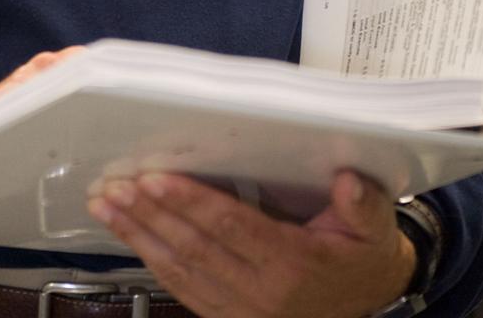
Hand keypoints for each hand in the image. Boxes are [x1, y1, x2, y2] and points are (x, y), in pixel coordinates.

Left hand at [87, 169, 415, 317]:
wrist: (368, 303)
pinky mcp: (229, 317)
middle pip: (197, 248)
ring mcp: (242, 310)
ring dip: (140, 236)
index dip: (192, 202)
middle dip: (151, 215)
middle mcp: (262, 292)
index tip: (156, 178)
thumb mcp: (375, 228)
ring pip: (181, 270)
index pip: (232, 227)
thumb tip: (346, 180)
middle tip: (116, 184)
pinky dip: (152, 262)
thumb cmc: (363, 255)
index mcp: (293, 263)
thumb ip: (364, 204)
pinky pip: (184, 289)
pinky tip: (131, 236)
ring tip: (107, 205)